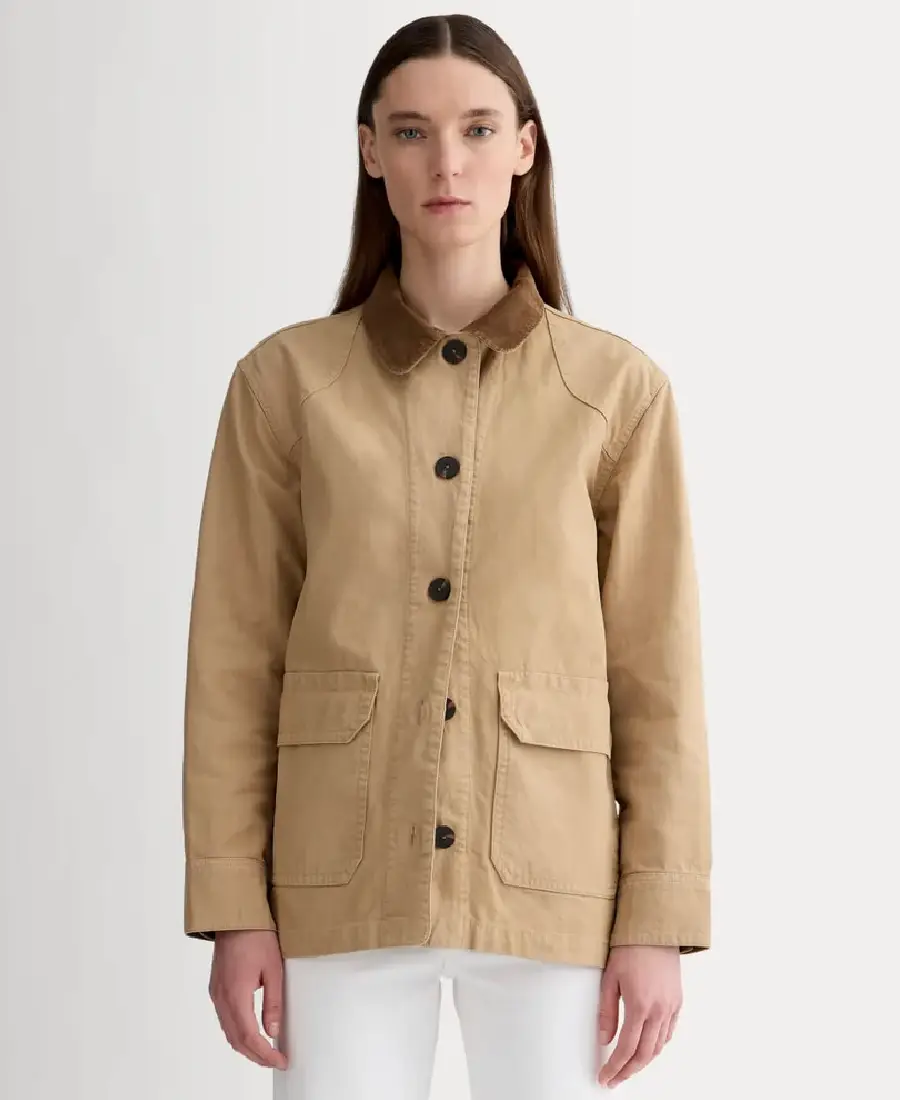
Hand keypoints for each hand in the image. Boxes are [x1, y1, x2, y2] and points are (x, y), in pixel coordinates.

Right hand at [209, 929, 288, 1069]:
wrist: (235, 917)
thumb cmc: (256, 937)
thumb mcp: (273, 969)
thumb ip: (273, 1003)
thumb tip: (273, 1031)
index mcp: (236, 995)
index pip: (249, 1036)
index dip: (265, 1054)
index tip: (280, 1061)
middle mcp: (221, 998)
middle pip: (236, 1040)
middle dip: (256, 1055)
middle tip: (275, 1060)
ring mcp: (216, 994)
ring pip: (228, 1032)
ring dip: (246, 1046)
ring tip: (266, 1051)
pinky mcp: (216, 988)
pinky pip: (224, 1019)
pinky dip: (237, 1032)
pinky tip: (250, 1032)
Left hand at [596, 945, 681, 1087]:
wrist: (654, 929)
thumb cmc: (630, 948)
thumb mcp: (610, 978)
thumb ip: (607, 1012)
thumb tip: (605, 1039)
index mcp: (640, 1005)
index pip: (626, 1048)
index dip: (615, 1067)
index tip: (606, 1077)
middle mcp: (659, 1010)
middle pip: (645, 1054)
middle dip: (628, 1071)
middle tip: (615, 1079)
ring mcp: (671, 1007)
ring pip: (659, 1046)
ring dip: (644, 1061)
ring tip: (628, 1066)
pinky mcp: (677, 1001)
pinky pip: (669, 1032)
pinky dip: (658, 1045)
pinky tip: (648, 1047)